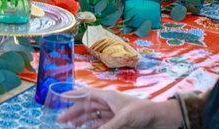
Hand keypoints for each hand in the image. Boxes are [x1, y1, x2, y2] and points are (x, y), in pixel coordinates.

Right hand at [57, 88, 182, 128]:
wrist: (159, 121)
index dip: (73, 94)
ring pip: (91, 119)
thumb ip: (108, 127)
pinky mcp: (116, 126)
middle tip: (60, 120)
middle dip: (73, 113)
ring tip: (68, 128)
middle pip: (86, 108)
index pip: (86, 94)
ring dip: (80, 123)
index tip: (60, 96)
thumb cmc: (143, 111)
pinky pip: (99, 127)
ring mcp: (111, 116)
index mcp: (108, 96)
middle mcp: (107, 105)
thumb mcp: (124, 119)